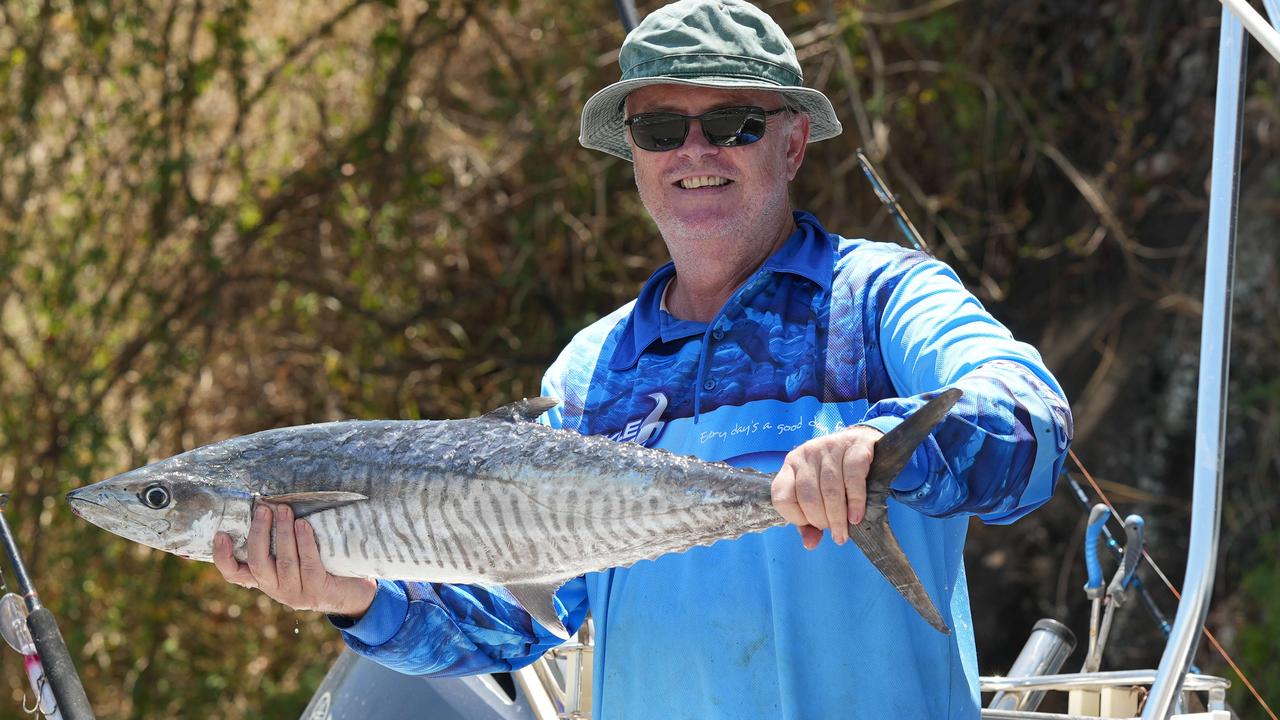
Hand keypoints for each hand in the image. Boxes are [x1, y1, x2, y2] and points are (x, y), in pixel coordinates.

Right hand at [213, 504, 377, 617]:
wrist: (356, 593)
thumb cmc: (324, 565)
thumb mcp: (298, 554)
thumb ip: (283, 539)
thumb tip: (274, 502)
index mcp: (266, 580)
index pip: (235, 574)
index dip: (223, 557)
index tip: (220, 534)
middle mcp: (276, 589)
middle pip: (258, 562)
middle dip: (259, 533)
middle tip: (264, 508)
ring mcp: (296, 593)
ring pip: (283, 562)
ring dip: (282, 533)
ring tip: (283, 510)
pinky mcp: (317, 591)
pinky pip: (308, 564)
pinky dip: (304, 542)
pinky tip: (304, 525)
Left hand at [771, 425, 882, 549]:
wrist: (861, 441)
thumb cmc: (835, 474)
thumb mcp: (817, 494)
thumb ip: (809, 520)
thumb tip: (810, 544)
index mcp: (790, 467)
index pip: (781, 497)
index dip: (795, 517)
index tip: (812, 525)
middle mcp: (805, 454)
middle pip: (808, 496)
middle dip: (821, 521)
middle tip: (834, 531)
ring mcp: (828, 448)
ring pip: (830, 490)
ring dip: (838, 517)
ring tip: (844, 532)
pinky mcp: (853, 447)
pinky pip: (852, 479)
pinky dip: (855, 502)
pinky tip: (856, 516)